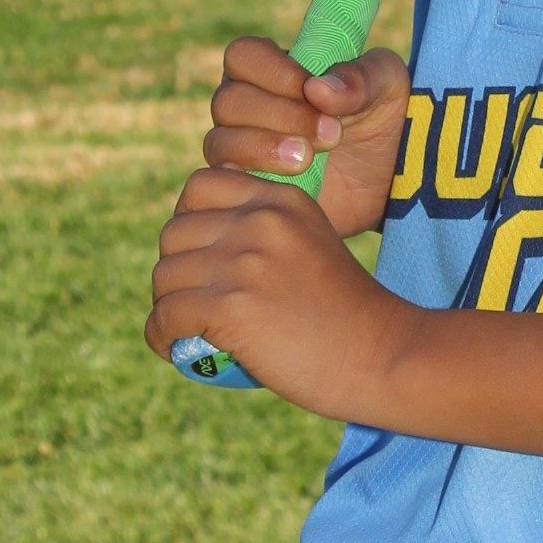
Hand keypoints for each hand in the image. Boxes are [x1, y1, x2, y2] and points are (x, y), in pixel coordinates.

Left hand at [148, 163, 413, 414]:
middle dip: (174, 269)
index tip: (197, 256)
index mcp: (281, 199)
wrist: (382, 356)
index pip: (200, 186)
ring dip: (166, 305)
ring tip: (181, 329)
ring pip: (165, 276)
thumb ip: (263, 232)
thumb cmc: (347, 312)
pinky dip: (160, 337)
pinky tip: (172, 350)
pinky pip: (166, 316)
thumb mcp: (310, 244)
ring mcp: (244, 262)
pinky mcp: (230, 306)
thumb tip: (195, 244)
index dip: (188, 222)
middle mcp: (260, 221)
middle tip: (189, 301)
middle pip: (174, 233)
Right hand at [198, 35, 409, 241]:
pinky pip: (223, 185)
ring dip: (263, 148)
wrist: (393, 182)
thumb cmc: (385, 118)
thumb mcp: (388, 86)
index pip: (243, 55)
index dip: (273, 73)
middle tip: (330, 134)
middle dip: (279, 116)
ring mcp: (242, 150)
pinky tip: (292, 185)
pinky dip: (251, 183)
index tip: (314, 92)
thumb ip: (360, 78)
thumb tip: (318, 90)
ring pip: (220, 142)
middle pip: (228, 101)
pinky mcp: (247, 190)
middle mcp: (248, 107)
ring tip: (309, 160)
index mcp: (273, 70)